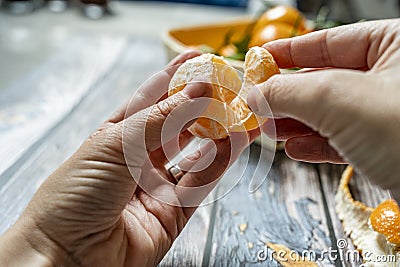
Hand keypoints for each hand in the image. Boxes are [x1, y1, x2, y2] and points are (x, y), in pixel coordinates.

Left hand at [0, 51, 255, 265]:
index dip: (174, 77)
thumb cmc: (73, 196)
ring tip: (241, 111)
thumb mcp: (115, 145)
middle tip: (228, 86)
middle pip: (178, 125)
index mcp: (117, 136)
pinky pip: (202, 183)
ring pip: (196, 153)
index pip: (151, 99)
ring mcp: (158, 185)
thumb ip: (161, 119)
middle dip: (203, 104)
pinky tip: (234, 142)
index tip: (197, 57)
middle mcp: (139, 159)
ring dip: (219, 132)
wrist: (67, 257)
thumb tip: (196, 88)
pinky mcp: (173, 212)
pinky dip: (219, 162)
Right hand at [247, 19, 399, 198]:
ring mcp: (390, 113)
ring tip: (270, 129)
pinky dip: (316, 144)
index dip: (288, 52)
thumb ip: (290, 91)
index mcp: (396, 45)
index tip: (260, 61)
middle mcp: (394, 78)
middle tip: (258, 103)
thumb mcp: (339, 100)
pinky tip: (296, 149)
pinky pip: (344, 139)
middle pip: (326, 80)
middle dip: (288, 96)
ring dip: (297, 124)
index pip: (329, 42)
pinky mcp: (388, 145)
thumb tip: (256, 94)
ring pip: (332, 113)